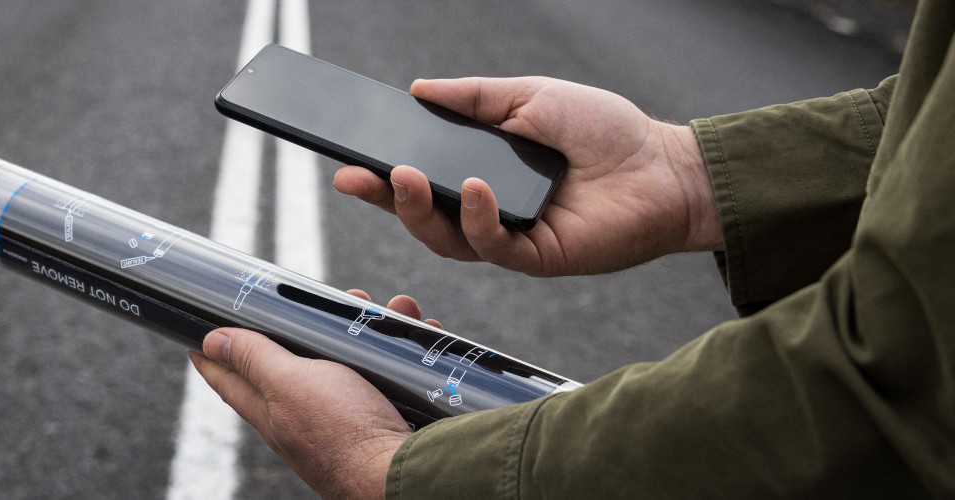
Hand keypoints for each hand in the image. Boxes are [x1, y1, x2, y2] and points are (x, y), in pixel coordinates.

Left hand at [188, 290, 439, 499]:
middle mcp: (304, 417)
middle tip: (326, 298)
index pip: (229, 379)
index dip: (211, 355)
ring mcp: (343, 420)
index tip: (195, 334)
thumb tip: (211, 342)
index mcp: (272, 410)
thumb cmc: (343, 431)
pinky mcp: (381, 419)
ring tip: (380, 309)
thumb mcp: (290, 383)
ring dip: (364, 331)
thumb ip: (255, 360)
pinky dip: (400, 352)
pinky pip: (389, 376)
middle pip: (296, 361)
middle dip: (308, 325)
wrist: (405, 476)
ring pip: (349, 362)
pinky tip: (416, 332)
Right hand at [333, 77, 722, 276]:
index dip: (381, 176)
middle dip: (383, 199)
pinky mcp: (536, 258)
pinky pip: (493, 247)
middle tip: (358, 177)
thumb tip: (420, 89)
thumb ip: (474, 97)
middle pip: (420, 215)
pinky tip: (477, 190)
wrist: (665, 165)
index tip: (349, 162)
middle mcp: (487, 209)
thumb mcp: (529, 96)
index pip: (420, 179)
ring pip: (446, 239)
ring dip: (419, 211)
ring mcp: (509, 237)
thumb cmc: (605, 130)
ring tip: (406, 178)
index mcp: (481, 172)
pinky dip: (478, 219)